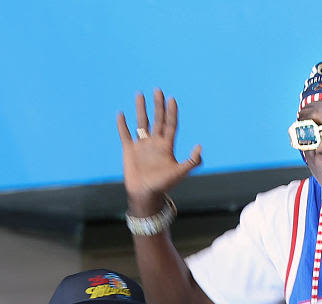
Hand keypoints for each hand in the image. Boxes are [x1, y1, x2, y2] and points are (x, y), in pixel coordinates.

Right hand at [117, 89, 201, 216]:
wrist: (145, 195)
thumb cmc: (163, 186)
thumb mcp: (180, 173)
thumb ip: (192, 161)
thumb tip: (199, 147)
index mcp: (167, 147)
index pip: (170, 125)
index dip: (171, 112)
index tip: (172, 99)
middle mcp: (155, 143)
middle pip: (157, 120)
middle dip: (158, 105)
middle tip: (158, 90)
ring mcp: (141, 146)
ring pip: (141, 123)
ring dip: (140, 109)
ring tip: (140, 94)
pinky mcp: (129, 151)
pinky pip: (125, 135)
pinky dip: (122, 125)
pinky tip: (121, 114)